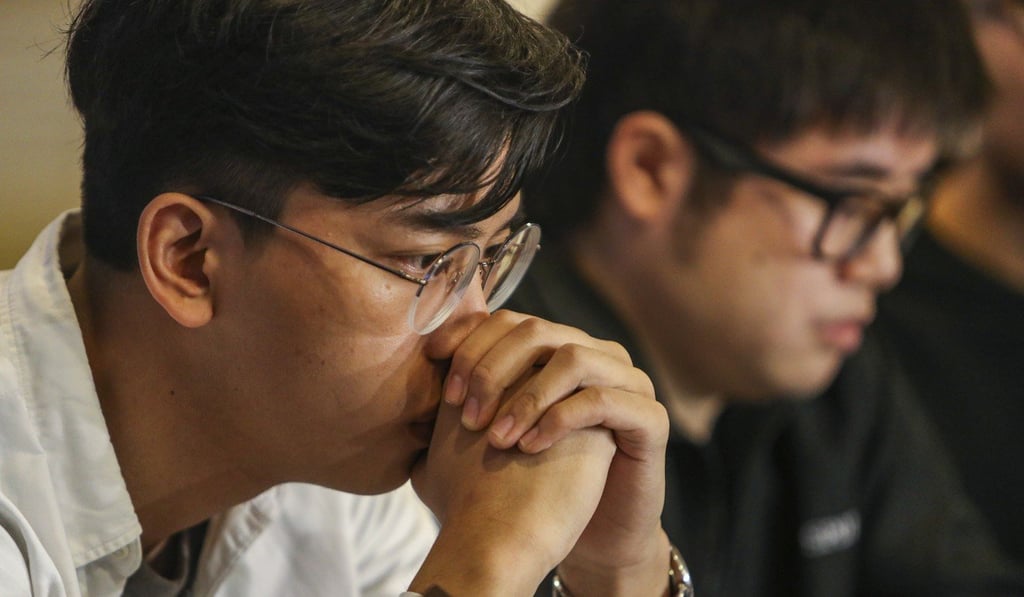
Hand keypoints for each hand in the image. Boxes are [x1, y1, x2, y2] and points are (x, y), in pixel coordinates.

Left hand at [442, 310, 671, 595]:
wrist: (593, 535)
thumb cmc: (537, 485)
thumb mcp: (491, 441)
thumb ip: (460, 411)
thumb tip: (408, 392)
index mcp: (557, 351)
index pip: (508, 320)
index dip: (468, 336)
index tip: (433, 365)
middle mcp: (594, 354)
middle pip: (535, 329)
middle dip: (491, 367)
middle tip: (464, 414)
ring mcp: (628, 382)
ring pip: (572, 356)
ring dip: (525, 395)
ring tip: (496, 437)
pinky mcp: (649, 418)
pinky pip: (603, 400)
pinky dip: (560, 418)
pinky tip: (529, 448)